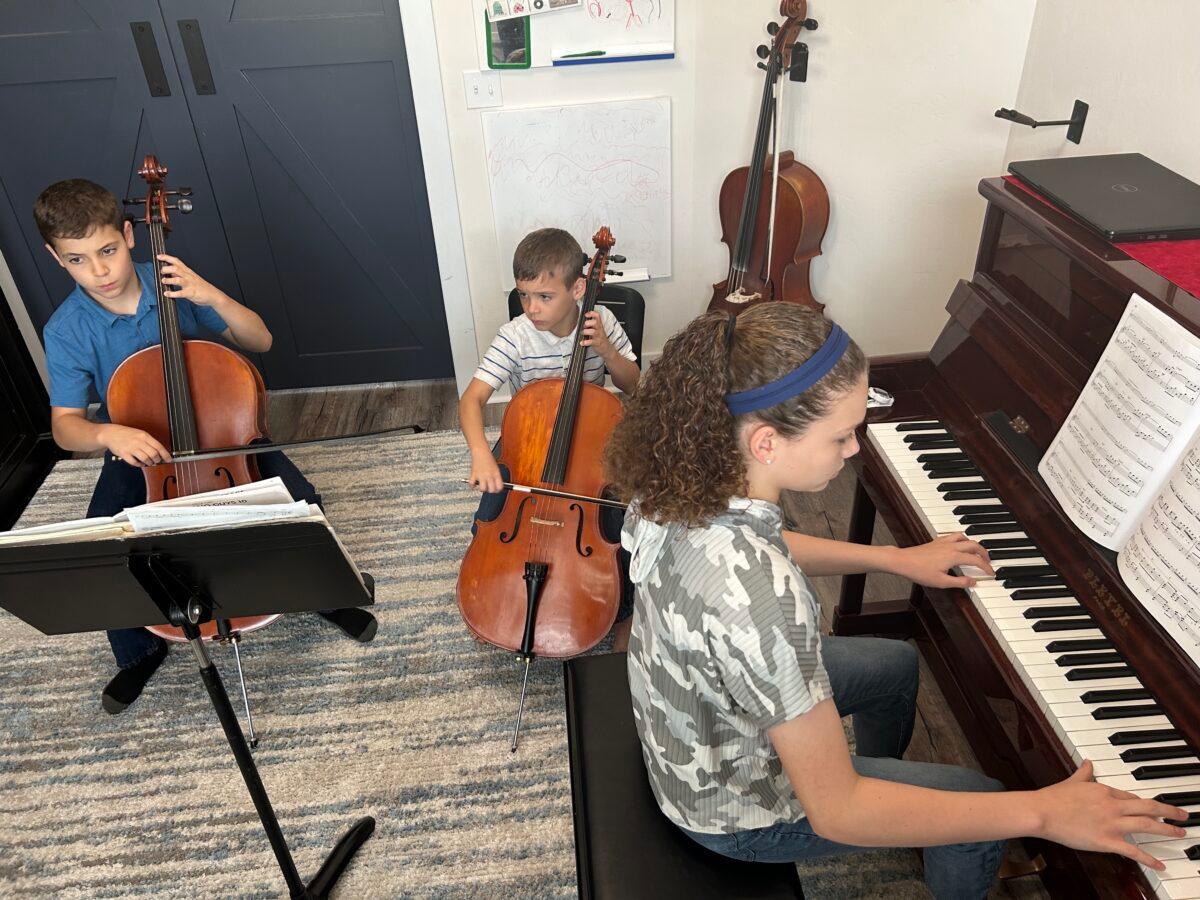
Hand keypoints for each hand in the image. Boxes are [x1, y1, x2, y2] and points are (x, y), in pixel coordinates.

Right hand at [103, 424, 169, 466]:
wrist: (110, 433)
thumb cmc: (127, 434)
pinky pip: (134, 462)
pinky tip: (140, 463)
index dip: (165, 455)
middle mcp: (138, 441)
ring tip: (149, 462)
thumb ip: (149, 442)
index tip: (169, 459)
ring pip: (145, 459)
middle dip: (157, 460)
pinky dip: (139, 464)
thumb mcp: (140, 434)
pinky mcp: (124, 454)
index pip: (159, 446)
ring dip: (149, 463)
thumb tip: (160, 453)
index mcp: (144, 436)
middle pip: (153, 454)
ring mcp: (131, 448)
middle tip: (157, 461)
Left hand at [157, 253, 223, 306]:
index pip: (177, 261)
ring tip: (163, 281)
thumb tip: (170, 271)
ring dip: (169, 280)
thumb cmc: (201, 286)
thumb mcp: (190, 277)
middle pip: (176, 268)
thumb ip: (180, 274)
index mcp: (188, 271)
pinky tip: (167, 294)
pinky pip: (180, 293)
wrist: (213, 295)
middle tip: (161, 272)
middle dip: (166, 269)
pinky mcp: (191, 293)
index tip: (159, 256)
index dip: (167, 258)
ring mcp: (190, 284)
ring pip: (178, 279)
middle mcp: (188, 276)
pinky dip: (172, 293)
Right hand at [468, 451, 504, 492]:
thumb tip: (496, 486)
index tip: (496, 489)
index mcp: (496, 473)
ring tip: (481, 485)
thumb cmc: (488, 459)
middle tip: (489, 488)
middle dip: (490, 490)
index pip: (500, 487)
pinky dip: (472, 485)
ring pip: (482, 489)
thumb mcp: (495, 468)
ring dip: (482, 489)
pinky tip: (474, 483)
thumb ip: (496, 477)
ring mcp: (481, 475)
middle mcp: (489, 475)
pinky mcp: (473, 474)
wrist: (481, 451)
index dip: (498, 489)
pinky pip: (472, 484)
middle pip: (492, 490)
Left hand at [580, 310, 614, 359]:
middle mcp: (599, 330)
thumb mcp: (598, 329)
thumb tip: (582, 321)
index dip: (592, 313)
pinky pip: (591, 342)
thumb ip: (592, 324)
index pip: (597, 316)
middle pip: (595, 322)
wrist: (607, 349)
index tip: (586, 315)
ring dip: (585, 331)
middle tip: (584, 326)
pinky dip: (585, 342)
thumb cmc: (600, 338)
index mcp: (599, 325)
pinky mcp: (597, 343)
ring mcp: (598, 336)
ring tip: (582, 333)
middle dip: (588, 323)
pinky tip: (582, 342)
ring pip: (593, 331)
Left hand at [888, 533, 993, 587]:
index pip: (976, 560)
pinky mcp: (936, 541)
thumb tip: (974, 582)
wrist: (903, 561)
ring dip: (973, 543)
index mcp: (954, 556)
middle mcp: (951, 546)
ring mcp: (943, 542)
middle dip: (984, 553)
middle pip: (974, 545)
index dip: (986, 567)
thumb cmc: (920, 571)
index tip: (991, 573)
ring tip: (977, 552)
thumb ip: (960, 582)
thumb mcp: (942, 582)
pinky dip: (962, 539)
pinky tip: (959, 545)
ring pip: (964, 537)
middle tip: (988, 561)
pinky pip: (954, 536)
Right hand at [1035, 761, 1188, 869]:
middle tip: (1184, 815)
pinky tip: (1160, 865)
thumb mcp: (1071, 781)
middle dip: (1169, 811)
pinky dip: (1149, 859)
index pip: (1130, 797)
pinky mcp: (1107, 841)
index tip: (1152, 809)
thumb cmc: (1053, 797)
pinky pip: (1133, 851)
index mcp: (1104, 791)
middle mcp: (1113, 806)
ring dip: (1167, 829)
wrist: (1042, 811)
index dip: (1143, 804)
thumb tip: (1088, 762)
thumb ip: (1083, 772)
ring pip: (1146, 825)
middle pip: (1148, 807)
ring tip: (1180, 833)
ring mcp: (1111, 824)